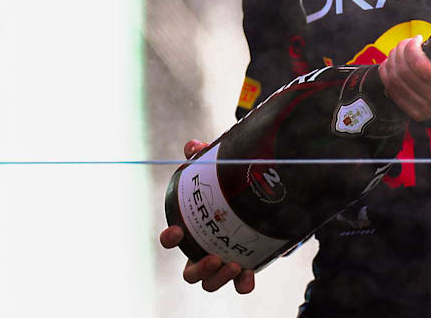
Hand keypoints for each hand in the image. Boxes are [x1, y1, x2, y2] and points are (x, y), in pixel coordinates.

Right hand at [158, 139, 256, 293]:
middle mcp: (203, 250)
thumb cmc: (227, 190)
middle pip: (189, 272)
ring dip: (218, 278)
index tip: (176, 231)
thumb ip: (204, 159)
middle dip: (198, 268)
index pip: (172, 239)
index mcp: (193, 230)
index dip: (170, 238)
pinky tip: (248, 277)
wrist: (260, 200)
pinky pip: (238, 284)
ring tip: (233, 264)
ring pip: (209, 283)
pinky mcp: (243, 267)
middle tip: (214, 257)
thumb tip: (193, 146)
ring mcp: (222, 261)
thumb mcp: (217, 173)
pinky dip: (241, 284)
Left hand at [381, 32, 430, 119]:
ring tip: (400, 50)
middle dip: (400, 51)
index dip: (412, 49)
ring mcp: (426, 111)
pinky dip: (387, 72)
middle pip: (405, 72)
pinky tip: (394, 62)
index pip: (421, 67)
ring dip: (393, 59)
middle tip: (406, 42)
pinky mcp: (415, 113)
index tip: (417, 39)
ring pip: (396, 80)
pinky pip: (392, 89)